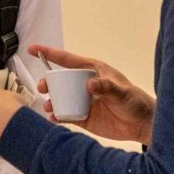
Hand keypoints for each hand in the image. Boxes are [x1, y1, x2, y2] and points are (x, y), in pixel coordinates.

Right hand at [27, 44, 155, 142]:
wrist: (142, 125)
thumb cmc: (135, 102)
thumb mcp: (121, 91)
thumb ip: (105, 86)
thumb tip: (88, 84)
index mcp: (92, 71)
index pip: (67, 60)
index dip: (49, 53)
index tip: (32, 49)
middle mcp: (84, 85)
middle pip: (59, 80)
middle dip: (47, 82)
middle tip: (43, 88)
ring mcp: (82, 101)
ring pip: (60, 98)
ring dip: (51, 101)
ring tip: (49, 107)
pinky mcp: (83, 117)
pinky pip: (65, 115)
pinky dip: (58, 116)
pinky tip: (55, 118)